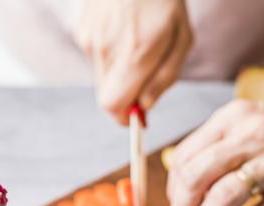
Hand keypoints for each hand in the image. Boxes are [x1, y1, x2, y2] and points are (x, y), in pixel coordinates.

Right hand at [76, 0, 192, 124]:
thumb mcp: (182, 37)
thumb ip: (165, 76)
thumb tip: (146, 105)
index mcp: (136, 52)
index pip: (114, 107)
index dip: (125, 117)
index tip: (138, 115)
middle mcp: (107, 49)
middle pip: (106, 96)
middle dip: (125, 96)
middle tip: (145, 77)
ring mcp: (90, 39)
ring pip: (102, 78)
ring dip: (119, 73)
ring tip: (137, 43)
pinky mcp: (82, 31)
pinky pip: (96, 57)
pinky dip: (110, 54)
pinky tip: (123, 30)